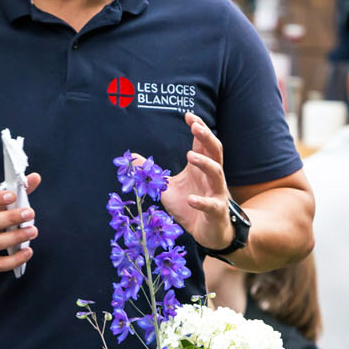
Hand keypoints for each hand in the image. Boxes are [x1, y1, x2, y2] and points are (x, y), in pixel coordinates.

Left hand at [161, 113, 233, 250]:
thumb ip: (153, 172)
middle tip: (196, 126)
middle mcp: (212, 177)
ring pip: (217, 172)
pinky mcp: (216, 212)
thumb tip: (131, 157)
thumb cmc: (191, 207)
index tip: (188, 116)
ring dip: (205, 163)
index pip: (203, 143)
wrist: (210, 233)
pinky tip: (190, 200)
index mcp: (201, 168)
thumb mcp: (167, 187)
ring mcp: (216, 193)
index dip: (198, 128)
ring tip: (190, 155)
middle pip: (215, 151)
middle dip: (207, 137)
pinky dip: (201, 202)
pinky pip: (211, 204)